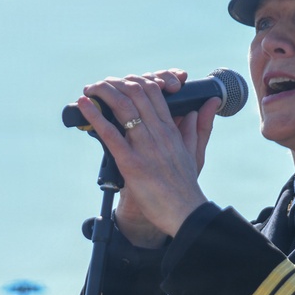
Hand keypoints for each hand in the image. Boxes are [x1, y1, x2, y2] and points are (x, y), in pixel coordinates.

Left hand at [76, 69, 218, 245]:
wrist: (184, 213)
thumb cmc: (185, 186)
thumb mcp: (196, 152)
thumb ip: (200, 126)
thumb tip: (210, 103)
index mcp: (171, 130)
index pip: (154, 92)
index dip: (135, 80)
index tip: (121, 82)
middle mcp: (158, 133)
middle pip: (136, 93)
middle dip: (115, 83)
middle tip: (100, 85)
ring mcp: (145, 147)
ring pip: (123, 107)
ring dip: (103, 93)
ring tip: (90, 89)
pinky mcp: (131, 163)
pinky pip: (111, 134)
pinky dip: (95, 116)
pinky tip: (84, 106)